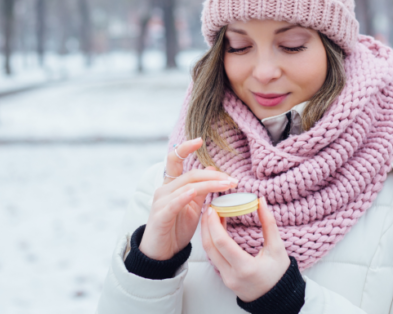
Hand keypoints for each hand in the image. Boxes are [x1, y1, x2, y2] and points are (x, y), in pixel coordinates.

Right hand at [139, 138, 238, 260]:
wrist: (161, 253)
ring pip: (186, 186)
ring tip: (226, 185)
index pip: (174, 160)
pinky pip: (173, 203)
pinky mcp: (160, 216)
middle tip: (232, 180)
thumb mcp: (192, 207)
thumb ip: (200, 189)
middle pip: (190, 175)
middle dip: (213, 176)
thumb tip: (212, 168)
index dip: (185, 148)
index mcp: (171, 186)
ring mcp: (160, 202)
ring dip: (208, 184)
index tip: (199, 140)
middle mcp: (164, 190)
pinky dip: (183, 197)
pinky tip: (193, 193)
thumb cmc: (175, 229)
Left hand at [201, 197, 290, 301]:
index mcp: (245, 268)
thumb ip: (269, 223)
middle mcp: (232, 275)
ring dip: (208, 233)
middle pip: (210, 247)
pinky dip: (213, 241)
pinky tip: (217, 229)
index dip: (214, 224)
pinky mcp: (224, 278)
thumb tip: (260, 200)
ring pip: (209, 252)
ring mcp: (226, 278)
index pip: (222, 243)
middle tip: (209, 207)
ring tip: (212, 215)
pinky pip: (214, 257)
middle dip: (206, 225)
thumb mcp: (277, 248)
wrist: (278, 298)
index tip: (213, 208)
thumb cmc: (280, 273)